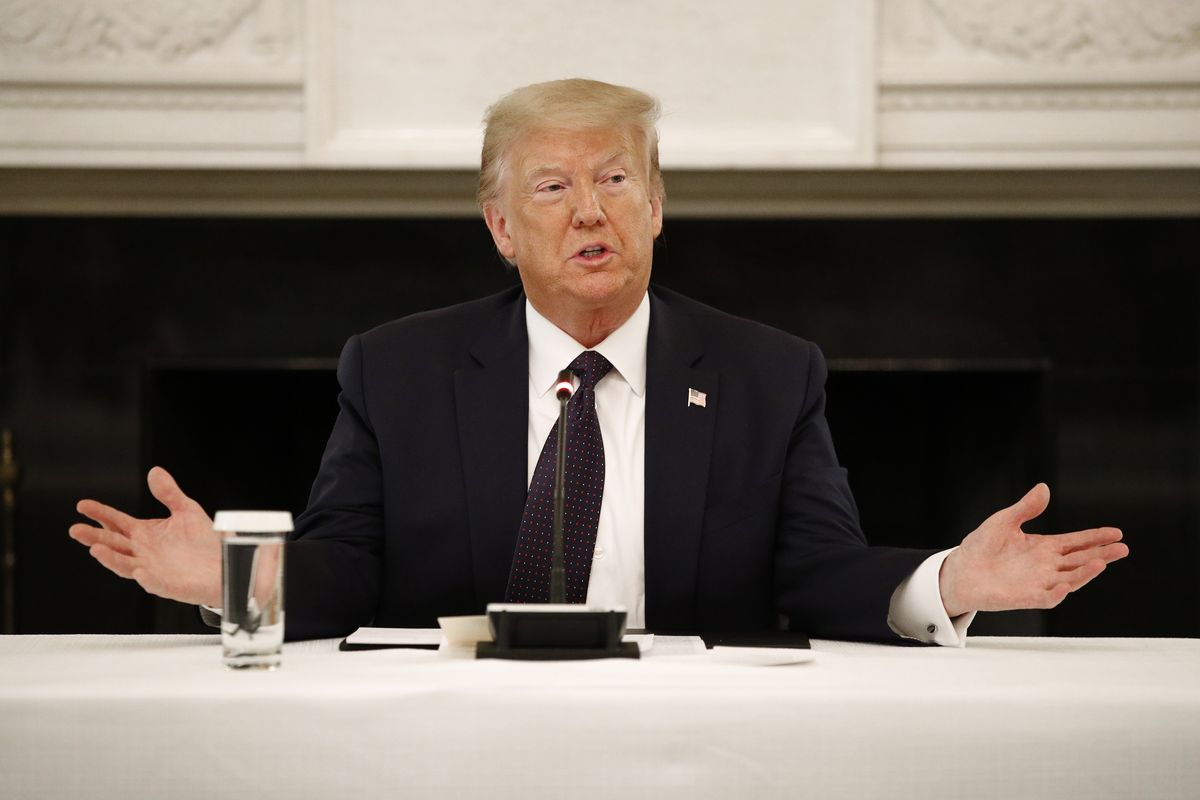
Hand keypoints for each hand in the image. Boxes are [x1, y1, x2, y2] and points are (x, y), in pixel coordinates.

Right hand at [69, 467, 221, 607]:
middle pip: (113, 544)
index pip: (117, 522)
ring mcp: (153, 570)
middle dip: (94, 537)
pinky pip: (155, 583)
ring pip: (125, 565)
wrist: (224, 566)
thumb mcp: (186, 510)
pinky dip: (146, 578)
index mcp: (145, 534)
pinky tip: (139, 571)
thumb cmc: (203, 541)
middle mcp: (144, 552)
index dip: (100, 513)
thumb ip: (169, 493)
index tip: (82, 505)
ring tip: (95, 549)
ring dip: (110, 559)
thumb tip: (154, 471)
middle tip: (75, 529)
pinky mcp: (169, 585)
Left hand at [939, 483, 1127, 617]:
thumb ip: (1026, 507)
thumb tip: (1044, 487)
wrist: (960, 571)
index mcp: (1043, 547)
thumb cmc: (981, 547)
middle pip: (1080, 560)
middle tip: (1122, 548)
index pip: (1076, 542)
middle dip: (1101, 554)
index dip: (1095, 537)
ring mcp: (1038, 582)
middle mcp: (1046, 566)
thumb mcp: (1004, 521)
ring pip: (1069, 579)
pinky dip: (1057, 593)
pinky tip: (1066, 586)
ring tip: (1101, 563)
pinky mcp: (1025, 597)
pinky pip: (1046, 597)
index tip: (1116, 532)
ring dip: (1085, 573)